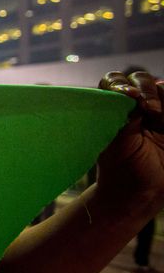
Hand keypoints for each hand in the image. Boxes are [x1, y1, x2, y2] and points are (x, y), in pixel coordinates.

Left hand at [97, 71, 163, 198]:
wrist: (141, 193)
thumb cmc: (120, 167)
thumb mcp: (115, 140)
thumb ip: (123, 115)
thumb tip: (131, 94)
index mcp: (113, 108)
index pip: (115, 81)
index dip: (120, 82)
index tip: (128, 94)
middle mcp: (135, 106)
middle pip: (142, 80)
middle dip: (146, 89)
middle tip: (148, 108)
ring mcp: (157, 113)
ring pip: (163, 88)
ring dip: (161, 96)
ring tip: (157, 117)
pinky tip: (163, 120)